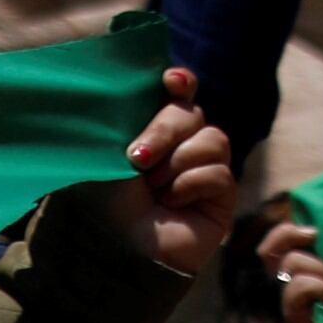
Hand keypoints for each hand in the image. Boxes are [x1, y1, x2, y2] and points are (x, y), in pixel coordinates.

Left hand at [94, 65, 233, 276]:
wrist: (116, 243)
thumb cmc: (101, 196)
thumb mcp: (106, 147)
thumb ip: (129, 113)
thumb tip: (158, 79)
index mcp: (149, 126)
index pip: (177, 91)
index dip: (180, 82)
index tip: (172, 81)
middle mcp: (179, 143)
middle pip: (191, 111)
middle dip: (164, 130)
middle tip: (136, 158)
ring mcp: (202, 168)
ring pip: (212, 138)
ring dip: (176, 162)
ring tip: (153, 187)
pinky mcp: (221, 196)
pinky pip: (220, 172)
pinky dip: (190, 185)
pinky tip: (171, 202)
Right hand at [259, 216, 322, 322]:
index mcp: (313, 267)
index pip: (284, 239)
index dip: (293, 226)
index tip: (318, 227)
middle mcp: (298, 281)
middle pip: (271, 247)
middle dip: (288, 233)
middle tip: (315, 235)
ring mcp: (295, 298)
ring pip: (289, 263)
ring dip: (319, 267)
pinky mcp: (296, 315)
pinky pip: (296, 287)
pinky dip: (318, 285)